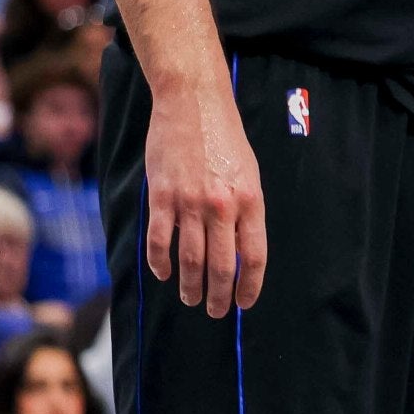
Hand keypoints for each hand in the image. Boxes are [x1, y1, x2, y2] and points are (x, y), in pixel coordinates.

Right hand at [143, 71, 267, 315]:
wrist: (193, 102)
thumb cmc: (224, 139)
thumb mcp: (249, 175)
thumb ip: (246, 212)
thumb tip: (240, 252)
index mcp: (250, 201)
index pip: (254, 257)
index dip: (249, 285)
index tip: (243, 302)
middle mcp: (222, 205)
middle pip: (222, 266)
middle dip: (218, 295)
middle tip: (214, 310)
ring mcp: (190, 202)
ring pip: (190, 259)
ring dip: (190, 286)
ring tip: (191, 298)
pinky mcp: (162, 195)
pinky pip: (160, 240)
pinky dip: (160, 263)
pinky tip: (164, 274)